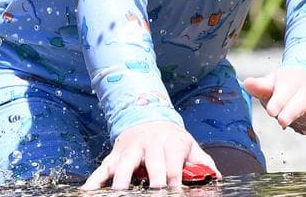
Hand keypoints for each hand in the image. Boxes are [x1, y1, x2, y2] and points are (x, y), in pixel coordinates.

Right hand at [80, 121, 218, 190]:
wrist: (146, 117)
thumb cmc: (171, 139)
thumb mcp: (189, 146)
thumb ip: (203, 163)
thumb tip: (218, 178)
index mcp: (170, 143)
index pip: (173, 163)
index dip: (174, 178)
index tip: (174, 190)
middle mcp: (149, 145)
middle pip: (151, 164)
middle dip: (153, 180)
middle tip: (153, 193)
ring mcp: (130, 150)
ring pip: (124, 165)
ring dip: (121, 180)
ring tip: (119, 194)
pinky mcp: (115, 155)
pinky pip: (103, 167)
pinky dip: (94, 179)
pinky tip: (87, 191)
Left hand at [242, 67, 305, 150]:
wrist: (304, 82)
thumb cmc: (283, 86)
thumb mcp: (272, 84)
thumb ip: (261, 86)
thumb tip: (246, 82)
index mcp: (294, 82)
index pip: (285, 92)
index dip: (278, 101)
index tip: (270, 112)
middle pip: (302, 101)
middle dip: (292, 109)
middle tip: (282, 121)